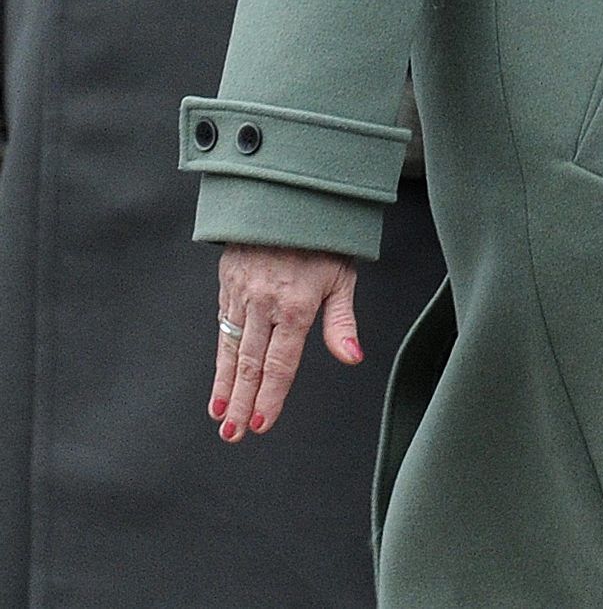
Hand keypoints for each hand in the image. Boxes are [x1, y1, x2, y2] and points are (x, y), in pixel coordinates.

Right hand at [211, 244, 362, 441]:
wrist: (287, 198)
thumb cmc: (324, 239)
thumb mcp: (342, 276)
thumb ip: (342, 322)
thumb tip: (352, 358)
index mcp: (295, 305)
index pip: (281, 362)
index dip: (271, 395)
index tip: (263, 423)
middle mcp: (264, 303)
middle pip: (252, 364)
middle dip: (243, 403)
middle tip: (234, 435)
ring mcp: (242, 295)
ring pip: (232, 350)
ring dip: (225, 387)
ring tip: (221, 418)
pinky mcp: (227, 286)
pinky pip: (222, 329)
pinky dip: (220, 359)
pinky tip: (219, 381)